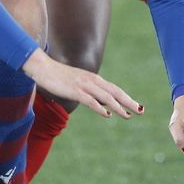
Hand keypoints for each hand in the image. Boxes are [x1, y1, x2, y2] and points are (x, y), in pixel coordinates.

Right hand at [23, 50, 142, 118]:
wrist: (42, 68)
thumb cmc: (59, 77)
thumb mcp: (78, 85)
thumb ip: (91, 93)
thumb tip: (104, 104)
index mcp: (94, 79)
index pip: (115, 89)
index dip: (126, 98)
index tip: (137, 106)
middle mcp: (92, 81)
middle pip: (115, 92)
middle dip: (129, 101)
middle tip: (141, 110)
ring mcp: (83, 85)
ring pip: (105, 96)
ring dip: (118, 106)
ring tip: (128, 115)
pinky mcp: (74, 90)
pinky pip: (90, 100)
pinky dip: (100, 108)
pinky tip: (107, 115)